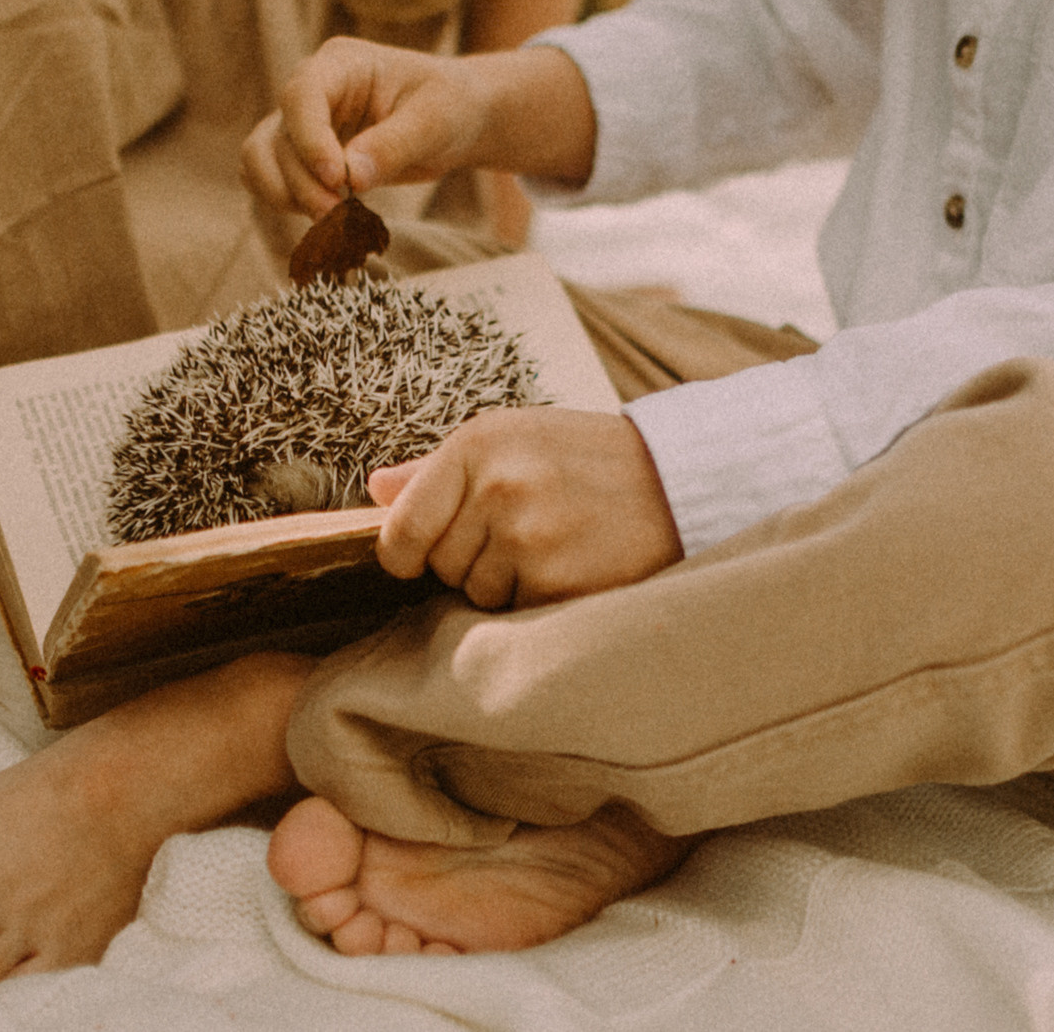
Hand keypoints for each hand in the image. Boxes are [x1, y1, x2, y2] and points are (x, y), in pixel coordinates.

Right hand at [241, 39, 596, 218]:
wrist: (458, 119)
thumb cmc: (451, 105)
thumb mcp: (436, 120)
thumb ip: (395, 145)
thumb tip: (351, 178)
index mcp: (341, 64)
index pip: (301, 96)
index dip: (310, 139)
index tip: (337, 179)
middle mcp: (312, 91)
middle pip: (275, 136)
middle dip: (301, 182)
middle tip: (338, 215)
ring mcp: (302, 124)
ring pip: (259, 160)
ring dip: (286, 196)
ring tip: (332, 221)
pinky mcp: (303, 156)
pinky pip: (271, 180)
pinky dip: (288, 204)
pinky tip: (328, 220)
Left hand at [370, 407, 681, 608]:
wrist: (678, 481)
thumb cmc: (587, 460)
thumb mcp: (514, 439)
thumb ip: (439, 468)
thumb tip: (374, 490)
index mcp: (477, 444)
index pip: (400, 528)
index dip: (405, 553)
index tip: (420, 558)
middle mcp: (497, 486)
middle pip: (441, 566)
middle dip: (472, 562)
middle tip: (525, 535)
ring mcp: (527, 535)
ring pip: (476, 596)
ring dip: (507, 586)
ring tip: (554, 548)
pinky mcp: (555, 580)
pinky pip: (515, 614)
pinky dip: (537, 603)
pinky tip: (571, 569)